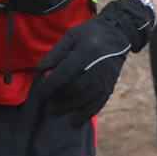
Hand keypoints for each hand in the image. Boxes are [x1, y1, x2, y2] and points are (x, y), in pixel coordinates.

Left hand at [33, 0, 153, 125]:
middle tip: (47, 103)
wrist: (118, 33)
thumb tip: (41, 71)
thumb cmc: (90, 33)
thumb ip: (55, 54)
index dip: (50, 86)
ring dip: (69, 107)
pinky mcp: (110, 86)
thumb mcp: (71, 36)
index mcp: (85, 53)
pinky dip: (86, 114)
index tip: (39, 95)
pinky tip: (75, 122)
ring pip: (85, 99)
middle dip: (58, 98)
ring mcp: (105, 79)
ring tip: (55, 110)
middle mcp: (96, 68)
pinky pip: (98, 104)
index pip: (64, 74)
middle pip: (74, 89)